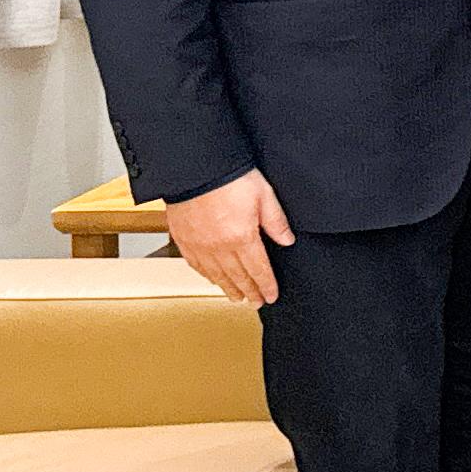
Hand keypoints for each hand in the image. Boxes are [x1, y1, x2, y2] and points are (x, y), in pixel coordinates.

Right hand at [163, 168, 295, 305]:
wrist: (195, 169)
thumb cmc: (229, 176)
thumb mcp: (264, 195)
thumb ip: (276, 221)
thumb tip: (287, 240)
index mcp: (242, 237)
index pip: (258, 270)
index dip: (266, 285)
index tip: (271, 295)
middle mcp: (219, 246)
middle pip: (237, 277)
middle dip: (249, 292)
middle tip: (256, 302)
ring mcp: (199, 245)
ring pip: (216, 275)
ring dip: (228, 288)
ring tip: (237, 297)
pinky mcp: (183, 239)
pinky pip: (196, 265)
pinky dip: (207, 275)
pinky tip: (212, 279)